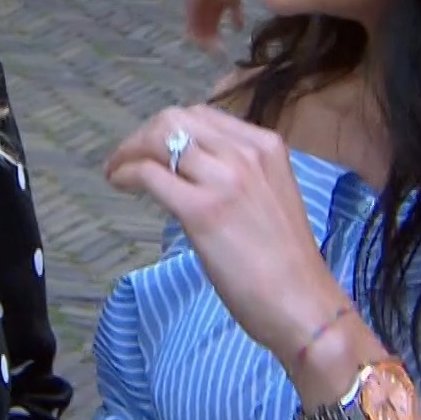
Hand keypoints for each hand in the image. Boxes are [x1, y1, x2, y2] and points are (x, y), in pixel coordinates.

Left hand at [105, 104, 346, 360]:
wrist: (303, 303)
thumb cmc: (287, 263)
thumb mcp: (269, 197)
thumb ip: (239, 175)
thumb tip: (193, 171)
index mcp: (267, 146)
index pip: (203, 116)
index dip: (168, 129)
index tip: (152, 149)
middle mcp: (246, 153)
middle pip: (176, 119)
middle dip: (143, 136)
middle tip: (127, 160)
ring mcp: (224, 179)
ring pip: (159, 138)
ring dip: (129, 151)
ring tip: (117, 170)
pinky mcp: (202, 210)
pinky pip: (149, 174)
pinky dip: (126, 172)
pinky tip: (119, 183)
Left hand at [185, 0, 244, 54]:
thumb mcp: (234, 1)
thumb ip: (236, 16)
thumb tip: (240, 30)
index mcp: (213, 18)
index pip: (215, 37)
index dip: (218, 47)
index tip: (225, 56)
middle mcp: (203, 20)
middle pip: (205, 40)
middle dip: (211, 49)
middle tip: (218, 57)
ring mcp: (196, 16)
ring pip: (196, 36)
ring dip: (202, 44)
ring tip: (211, 51)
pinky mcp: (189, 11)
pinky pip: (189, 27)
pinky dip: (194, 36)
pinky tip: (201, 42)